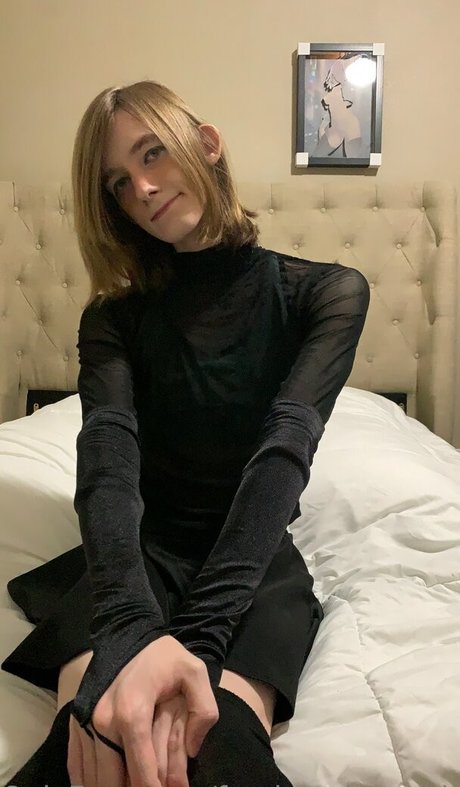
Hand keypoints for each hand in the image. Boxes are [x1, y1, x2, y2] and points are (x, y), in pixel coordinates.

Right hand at [68, 635, 217, 786]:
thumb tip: (193, 749)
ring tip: (130, 786)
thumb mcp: (194, 673)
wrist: (127, 631)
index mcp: (133, 712)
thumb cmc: (163, 656)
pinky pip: (76, 764)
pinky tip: (99, 786)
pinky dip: (86, 781)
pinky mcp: (76, 721)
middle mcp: (104, 721)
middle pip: (113, 781)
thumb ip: (203, 711)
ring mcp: (86, 722)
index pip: (142, 771)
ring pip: (93, 778)